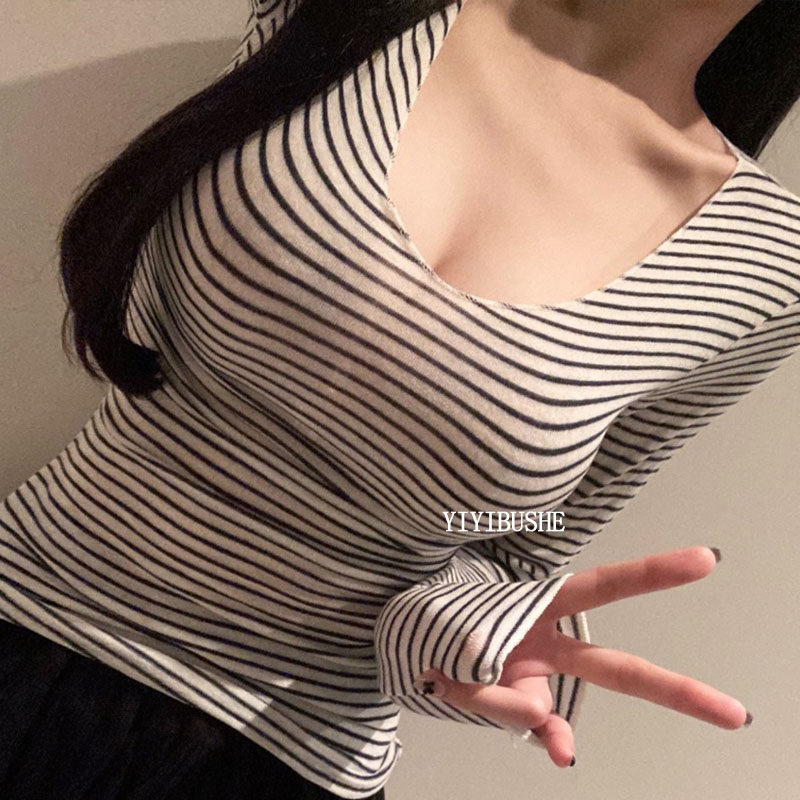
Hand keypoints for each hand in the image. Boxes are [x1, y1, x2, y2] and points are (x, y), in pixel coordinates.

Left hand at [413, 546, 749, 767]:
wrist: (398, 643)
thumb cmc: (433, 619)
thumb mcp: (452, 637)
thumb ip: (491, 689)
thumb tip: (551, 732)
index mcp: (539, 603)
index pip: (603, 586)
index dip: (652, 573)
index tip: (705, 561)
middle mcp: (547, 644)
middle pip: (617, 669)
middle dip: (673, 691)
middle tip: (733, 713)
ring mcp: (534, 679)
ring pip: (557, 708)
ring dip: (525, 711)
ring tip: (450, 672)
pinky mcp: (516, 707)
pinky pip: (523, 727)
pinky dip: (513, 729)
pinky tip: (509, 724)